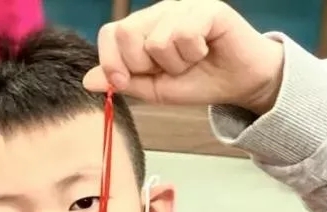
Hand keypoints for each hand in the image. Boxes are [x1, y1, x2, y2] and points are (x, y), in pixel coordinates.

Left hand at [83, 0, 284, 115]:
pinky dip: (192, 53)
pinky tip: (205, 50)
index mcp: (142, 28)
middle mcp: (160, 11)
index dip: (111, 61)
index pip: (110, 33)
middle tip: (168, 69)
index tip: (122, 81)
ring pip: (156, 39)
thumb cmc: (197, 81)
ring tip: (190, 61)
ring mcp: (183, 6)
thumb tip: (88, 80)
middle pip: (127, 33)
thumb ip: (123, 81)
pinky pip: (183, 34)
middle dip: (143, 65)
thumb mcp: (153, 89)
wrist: (238, 82)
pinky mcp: (207, 8)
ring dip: (174, 63)